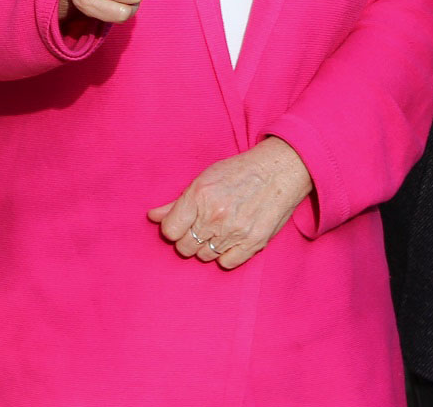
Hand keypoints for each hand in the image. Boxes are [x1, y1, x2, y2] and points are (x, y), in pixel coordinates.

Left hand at [147, 138, 313, 269]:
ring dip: (207, 247)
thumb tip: (152, 216)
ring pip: (204, 256)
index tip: (182, 224)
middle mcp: (215, 215)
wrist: (280, 169)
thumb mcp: (205, 179)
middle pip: (185, 247)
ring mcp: (235, 231)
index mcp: (199, 196)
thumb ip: (177, 201)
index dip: (173, 229)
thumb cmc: (241, 171)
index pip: (170, 231)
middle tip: (202, 227)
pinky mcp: (253, 242)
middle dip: (189, 239)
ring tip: (219, 231)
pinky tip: (231, 240)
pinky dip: (226, 255)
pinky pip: (226, 263)